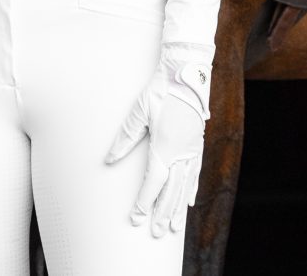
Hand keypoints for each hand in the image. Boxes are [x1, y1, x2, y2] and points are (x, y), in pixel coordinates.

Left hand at [105, 50, 210, 236]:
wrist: (186, 72)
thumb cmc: (160, 90)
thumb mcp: (138, 111)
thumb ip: (125, 138)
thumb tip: (109, 159)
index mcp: (165, 147)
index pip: (153, 183)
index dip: (145, 203)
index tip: (137, 218)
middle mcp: (181, 152)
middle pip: (171, 190)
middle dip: (162, 213)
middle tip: (156, 233)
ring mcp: (192, 148)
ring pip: (185, 185)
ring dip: (178, 207)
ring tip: (173, 226)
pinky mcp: (198, 142)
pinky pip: (196, 172)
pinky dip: (192, 188)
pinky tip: (189, 201)